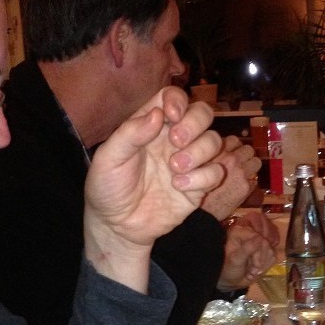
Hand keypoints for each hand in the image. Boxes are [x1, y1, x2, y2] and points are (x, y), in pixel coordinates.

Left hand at [83, 88, 223, 289]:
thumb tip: (158, 114)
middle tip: (176, 142)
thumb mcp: (109, 159)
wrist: (118, 226)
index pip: (173, 97)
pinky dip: (203, 177)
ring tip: (174, 170)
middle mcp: (173, 139)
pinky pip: (217, 171)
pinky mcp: (199, 186)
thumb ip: (130, 134)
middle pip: (202, 113)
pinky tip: (180, 187)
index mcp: (151, 126)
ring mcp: (189, 162)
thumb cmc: (108, 188)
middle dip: (195, 123)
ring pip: (214, 141)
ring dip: (199, 152)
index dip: (178, 100)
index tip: (171, 116)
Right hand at [200, 136, 260, 220]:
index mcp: (217, 150)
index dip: (233, 147)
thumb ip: (211, 155)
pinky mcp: (246, 187)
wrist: (198, 212)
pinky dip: (250, 182)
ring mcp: (241, 173)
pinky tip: (241, 188)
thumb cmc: (193, 189)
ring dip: (251, 166)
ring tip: (244, 173)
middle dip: (244, 155)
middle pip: (248, 149)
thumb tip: (220, 150)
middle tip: (239, 163)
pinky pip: (254, 179)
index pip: (234, 140)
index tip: (230, 153)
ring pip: (256, 162)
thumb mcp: (198, 164)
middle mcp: (231, 159)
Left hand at [218, 211, 279, 289]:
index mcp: (240, 232)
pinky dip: (266, 266)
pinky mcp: (264, 250)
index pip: (258, 237)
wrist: (232, 280)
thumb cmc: (230, 269)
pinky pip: (273, 256)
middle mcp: (250, 234)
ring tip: (252, 271)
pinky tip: (257, 269)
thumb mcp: (236, 260)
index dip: (259, 253)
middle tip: (251, 271)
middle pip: (266, 244)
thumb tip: (260, 238)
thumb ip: (247, 249)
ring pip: (270, 251)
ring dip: (262, 265)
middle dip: (260, 260)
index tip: (255, 266)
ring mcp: (258, 242)